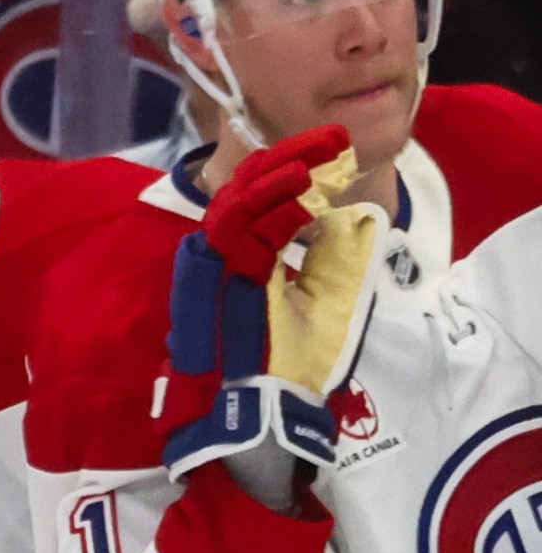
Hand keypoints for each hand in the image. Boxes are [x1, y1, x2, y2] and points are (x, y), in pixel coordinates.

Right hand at [162, 125, 382, 494]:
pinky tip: (298, 199)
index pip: (266, 198)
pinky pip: (229, 237)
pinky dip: (263, 213)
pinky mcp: (207, 285)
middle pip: (246, 191)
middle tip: (329, 140)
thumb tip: (344, 210)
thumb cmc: (293, 363)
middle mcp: (227, 257)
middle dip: (286, 159)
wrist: (264, 412)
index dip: (297, 167)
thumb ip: (335, 255)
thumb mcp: (330, 297)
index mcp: (253, 257)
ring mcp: (214, 270)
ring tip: (312, 161)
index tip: (335, 147)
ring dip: (273, 180)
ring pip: (234, 206)